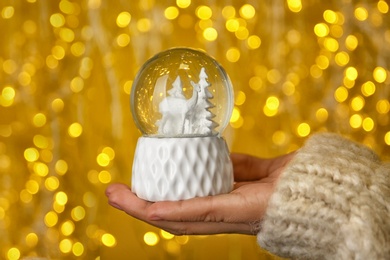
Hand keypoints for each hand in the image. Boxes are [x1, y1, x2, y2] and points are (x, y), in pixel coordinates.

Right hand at [105, 152, 294, 235]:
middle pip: (170, 216)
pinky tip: (149, 206)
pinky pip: (198, 212)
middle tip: (111, 193)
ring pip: (176, 219)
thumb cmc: (293, 181)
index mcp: (224, 205)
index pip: (181, 206)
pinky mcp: (236, 212)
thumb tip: (220, 154)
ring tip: (118, 197)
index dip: (154, 199)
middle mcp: (220, 217)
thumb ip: (238, 166)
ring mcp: (226, 217)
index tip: (130, 186)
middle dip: (138, 206)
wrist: (323, 187)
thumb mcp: (257, 168)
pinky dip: (171, 209)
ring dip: (143, 209)